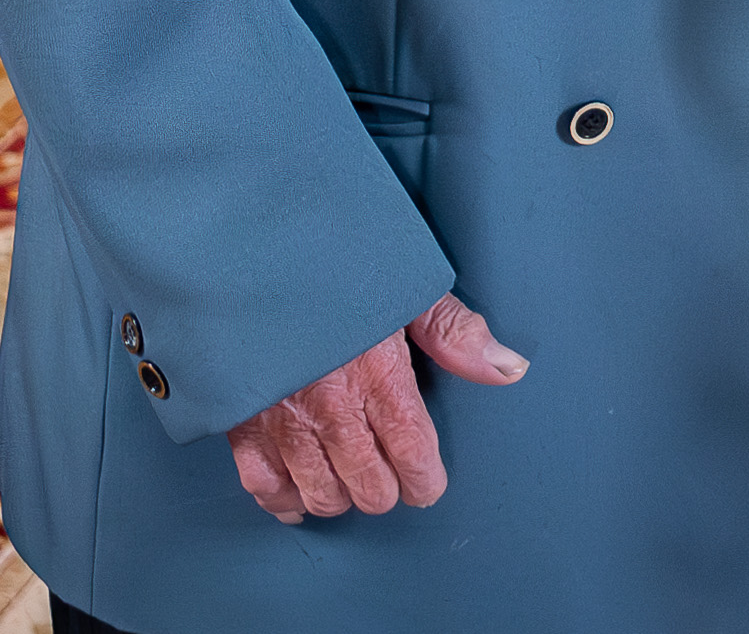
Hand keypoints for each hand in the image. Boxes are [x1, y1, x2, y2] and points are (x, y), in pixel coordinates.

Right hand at [228, 292, 528, 523]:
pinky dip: (284, 499)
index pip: (413, 454)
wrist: (251, 249)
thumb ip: (453, 333)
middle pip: (370, 487)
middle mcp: (331, 406)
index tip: (427, 483)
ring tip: (348, 482)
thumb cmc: (332, 264)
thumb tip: (508, 368)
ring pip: (321, 495)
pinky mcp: (240, 422)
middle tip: (389, 477)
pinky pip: (263, 486)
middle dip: (386, 489)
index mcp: (378, 374)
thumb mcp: (403, 285)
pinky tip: (299, 496)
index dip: (425, 480)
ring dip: (340, 495)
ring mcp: (282, 419)